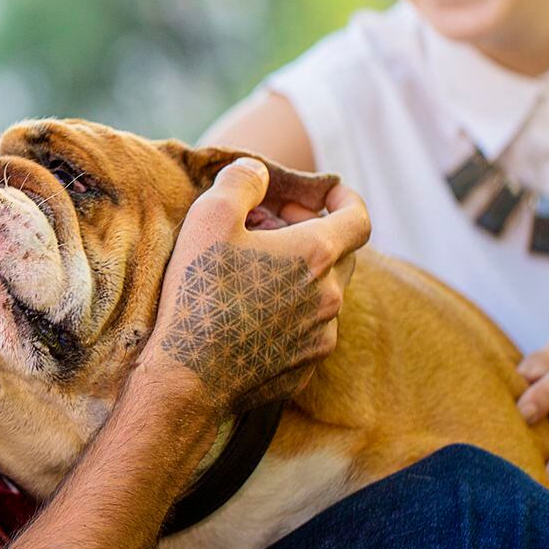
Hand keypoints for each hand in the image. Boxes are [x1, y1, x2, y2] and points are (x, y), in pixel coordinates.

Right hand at [142, 158, 370, 417]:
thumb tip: (259, 171)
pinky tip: (250, 312)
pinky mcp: (305, 367)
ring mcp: (321, 336)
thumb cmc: (200, 293)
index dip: (345, 198)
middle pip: (341, 253)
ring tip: (253, 269)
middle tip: (269, 226)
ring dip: (299, 274)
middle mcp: (330, 297)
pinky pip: (308, 329)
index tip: (326, 193)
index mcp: (317, 255)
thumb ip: (242, 180)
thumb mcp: (210, 216)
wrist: (189, 377)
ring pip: (323, 293)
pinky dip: (289, 312)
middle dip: (311, 231)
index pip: (359, 217)